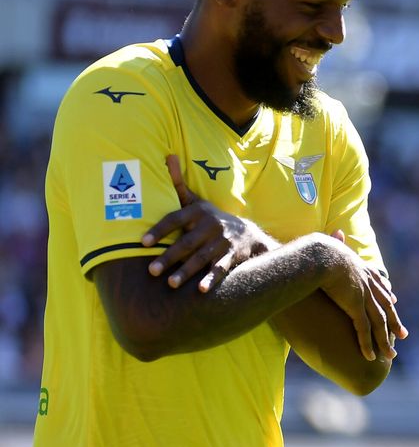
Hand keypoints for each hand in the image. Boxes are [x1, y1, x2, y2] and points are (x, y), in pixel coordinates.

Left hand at [142, 154, 271, 291]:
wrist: (248, 234)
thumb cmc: (211, 219)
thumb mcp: (196, 201)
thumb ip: (178, 183)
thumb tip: (168, 155)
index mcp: (199, 212)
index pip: (175, 219)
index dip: (159, 230)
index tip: (142, 242)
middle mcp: (211, 225)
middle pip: (187, 242)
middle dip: (169, 256)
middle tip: (150, 270)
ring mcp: (223, 241)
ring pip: (202, 257)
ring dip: (186, 271)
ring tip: (170, 284)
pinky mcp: (232, 256)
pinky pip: (221, 269)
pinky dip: (212, 279)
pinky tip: (201, 290)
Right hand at [321, 233, 407, 361]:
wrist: (322, 253)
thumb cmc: (320, 248)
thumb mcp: (331, 243)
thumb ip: (334, 241)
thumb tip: (335, 232)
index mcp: (362, 269)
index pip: (380, 285)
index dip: (387, 296)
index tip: (394, 302)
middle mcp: (368, 284)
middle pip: (386, 307)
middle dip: (395, 322)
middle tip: (402, 335)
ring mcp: (364, 295)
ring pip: (379, 323)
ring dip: (384, 341)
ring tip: (390, 356)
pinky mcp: (356, 306)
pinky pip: (364, 330)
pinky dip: (367, 344)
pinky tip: (370, 356)